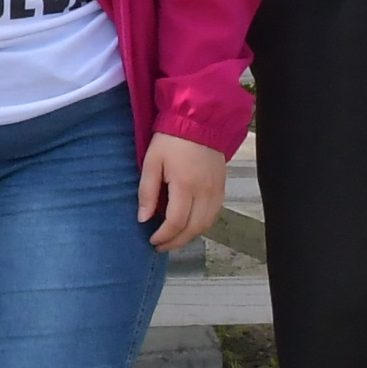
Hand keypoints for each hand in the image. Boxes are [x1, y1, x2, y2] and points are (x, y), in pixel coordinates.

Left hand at [137, 132, 229, 253]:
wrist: (199, 121)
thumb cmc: (170, 140)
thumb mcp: (152, 162)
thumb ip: (147, 192)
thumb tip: (144, 219)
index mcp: (185, 185)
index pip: (176, 222)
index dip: (164, 236)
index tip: (152, 241)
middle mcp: (205, 192)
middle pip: (193, 228)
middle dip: (176, 242)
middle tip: (160, 246)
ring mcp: (217, 190)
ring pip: (206, 224)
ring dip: (190, 236)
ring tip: (173, 239)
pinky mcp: (222, 187)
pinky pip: (214, 214)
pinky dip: (201, 225)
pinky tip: (189, 225)